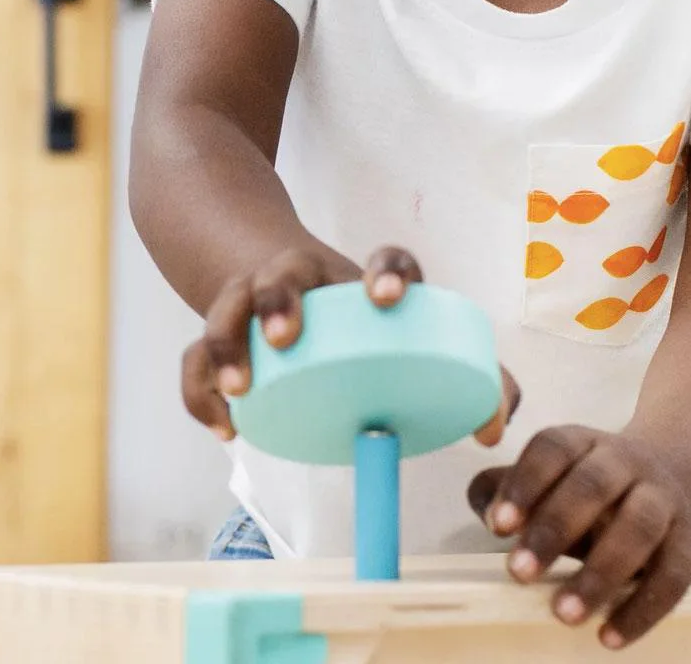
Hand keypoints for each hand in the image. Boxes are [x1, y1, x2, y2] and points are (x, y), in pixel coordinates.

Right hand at [180, 245, 518, 446]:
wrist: (276, 281)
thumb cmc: (359, 325)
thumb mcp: (410, 337)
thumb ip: (471, 381)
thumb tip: (495, 430)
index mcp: (359, 279)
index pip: (384, 259)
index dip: (387, 272)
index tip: (387, 297)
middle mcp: (302, 278)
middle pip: (285, 272)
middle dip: (280, 300)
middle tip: (285, 337)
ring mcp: (252, 298)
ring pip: (228, 305)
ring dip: (227, 344)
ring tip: (239, 390)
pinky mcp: (218, 327)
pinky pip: (195, 354)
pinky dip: (200, 391)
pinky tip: (224, 427)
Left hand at [467, 428, 690, 650]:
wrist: (674, 482)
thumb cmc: (589, 493)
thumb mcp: (548, 482)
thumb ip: (506, 491)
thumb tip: (490, 514)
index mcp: (583, 443)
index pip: (553, 448)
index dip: (526, 483)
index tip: (499, 526)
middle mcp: (627, 462)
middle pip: (593, 484)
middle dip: (554, 528)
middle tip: (519, 574)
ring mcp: (665, 500)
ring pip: (639, 528)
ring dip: (600, 573)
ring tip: (564, 614)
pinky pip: (673, 576)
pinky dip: (642, 609)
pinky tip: (609, 637)